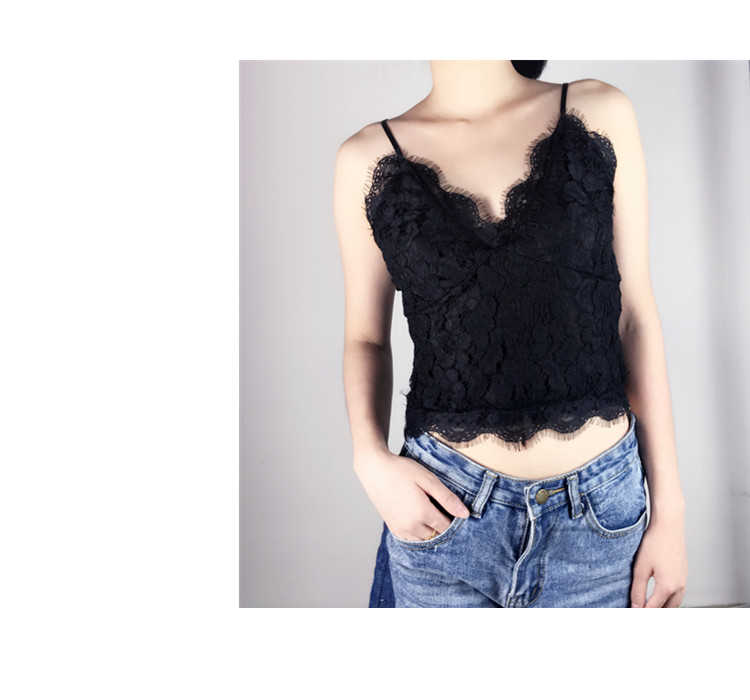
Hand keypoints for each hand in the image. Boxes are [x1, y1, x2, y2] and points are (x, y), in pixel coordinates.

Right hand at [355, 450, 470, 540]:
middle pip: (437, 535)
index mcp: (423, 513)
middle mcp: (412, 526)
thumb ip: (447, 498)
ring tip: (432, 514)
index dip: (454, 520)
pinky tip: (420, 520)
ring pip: (425, 540)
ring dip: (432, 531)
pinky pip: (411, 539)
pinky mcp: (393, 528)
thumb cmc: (401, 471)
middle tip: (444, 511)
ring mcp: (401, 529)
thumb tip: (465, 514)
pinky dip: (419, 533)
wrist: (374, 470)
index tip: (455, 510)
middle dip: (444, 527)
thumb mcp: (428, 479)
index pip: (448, 527)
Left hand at [630, 513, 687, 607]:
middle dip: (653, 613)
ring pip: (674, 603)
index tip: (632, 616)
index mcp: (668, 587)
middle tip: (639, 612)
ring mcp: (683, 580)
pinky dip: (668, 599)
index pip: (653, 609)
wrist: (669, 525)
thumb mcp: (641, 568)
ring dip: (662, 608)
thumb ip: (638, 590)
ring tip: (647, 607)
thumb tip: (635, 607)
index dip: (641, 614)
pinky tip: (659, 595)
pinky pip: (678, 593)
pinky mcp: (684, 574)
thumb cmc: (654, 543)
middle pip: (666, 610)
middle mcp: (679, 586)